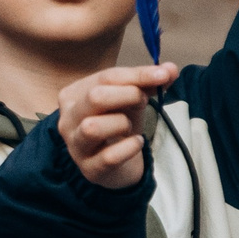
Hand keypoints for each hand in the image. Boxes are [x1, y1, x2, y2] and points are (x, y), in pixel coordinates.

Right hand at [54, 64, 177, 188]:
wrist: (113, 164)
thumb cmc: (117, 124)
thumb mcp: (130, 99)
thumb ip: (148, 83)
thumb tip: (170, 68)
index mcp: (73, 95)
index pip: (105, 78)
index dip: (137, 75)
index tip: (163, 74)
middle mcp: (67, 119)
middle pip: (95, 97)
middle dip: (128, 95)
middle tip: (143, 101)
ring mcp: (75, 145)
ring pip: (93, 127)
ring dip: (121, 123)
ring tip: (130, 127)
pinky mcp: (89, 169)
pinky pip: (109, 156)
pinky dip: (129, 148)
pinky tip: (136, 143)